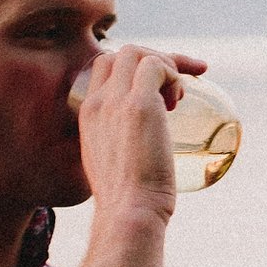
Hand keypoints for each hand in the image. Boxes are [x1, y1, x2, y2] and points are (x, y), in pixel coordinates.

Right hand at [70, 43, 206, 216]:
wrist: (128, 213)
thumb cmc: (127, 198)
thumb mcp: (114, 160)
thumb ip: (121, 139)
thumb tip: (146, 137)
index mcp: (88, 115)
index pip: (103, 67)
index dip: (133, 69)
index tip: (159, 89)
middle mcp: (98, 103)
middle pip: (120, 53)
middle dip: (154, 59)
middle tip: (175, 90)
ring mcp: (116, 102)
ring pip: (136, 52)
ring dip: (164, 65)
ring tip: (176, 99)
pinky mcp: (139, 106)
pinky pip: (156, 66)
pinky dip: (174, 73)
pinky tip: (178, 102)